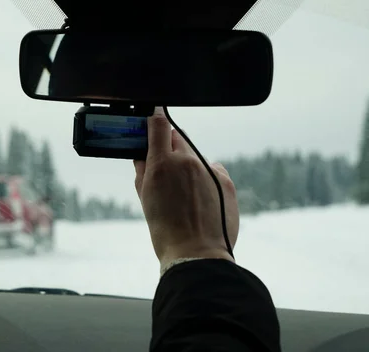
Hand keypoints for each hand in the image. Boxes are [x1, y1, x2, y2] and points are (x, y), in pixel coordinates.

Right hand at [134, 108, 238, 267]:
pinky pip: (211, 168)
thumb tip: (142, 154)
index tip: (153, 114)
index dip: (154, 116)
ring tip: (184, 192)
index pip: (159, 124)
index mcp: (162, 164)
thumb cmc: (166, 231)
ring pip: (194, 154)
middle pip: (177, 138)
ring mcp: (209, 169)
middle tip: (165, 165)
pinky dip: (204, 176)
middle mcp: (187, 161)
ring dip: (187, 163)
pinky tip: (200, 197)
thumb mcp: (145, 198)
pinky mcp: (226, 180)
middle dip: (169, 146)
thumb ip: (143, 170)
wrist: (196, 254)